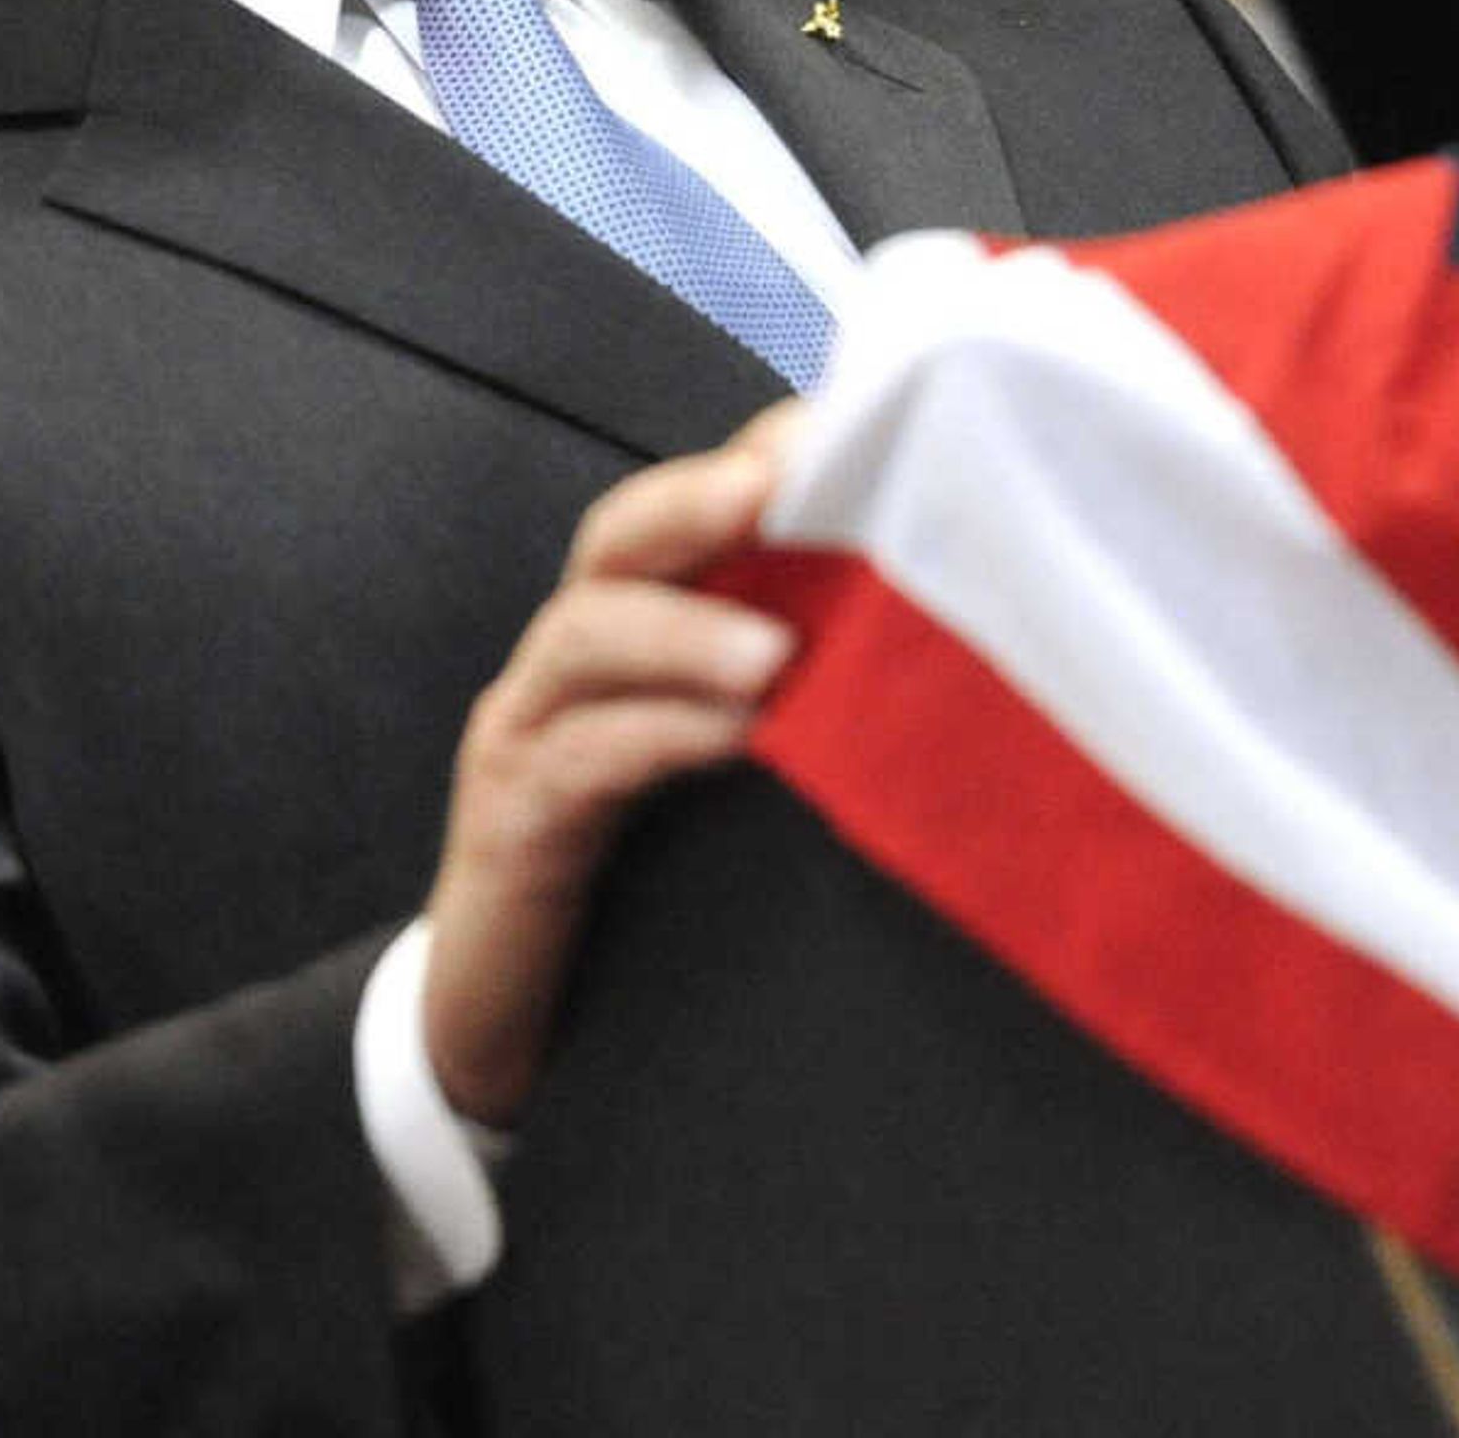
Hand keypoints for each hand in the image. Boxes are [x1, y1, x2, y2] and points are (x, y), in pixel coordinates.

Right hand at [418, 406, 802, 1126]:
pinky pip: (581, 756)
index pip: (688, 515)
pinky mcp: (512, 821)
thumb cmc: (648, 898)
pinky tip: (738, 738)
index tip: (850, 422)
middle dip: (699, 499)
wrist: (508, 1036)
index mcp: (633, 639)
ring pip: (584, 634)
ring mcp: (527, 736)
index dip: (757, 458)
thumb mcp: (736, 782)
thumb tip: (950, 655)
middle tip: (785, 481)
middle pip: (618, 541)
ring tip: (780, 651)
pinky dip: (661, 733)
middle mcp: (570, 666)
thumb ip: (807, 709)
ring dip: (685, 628)